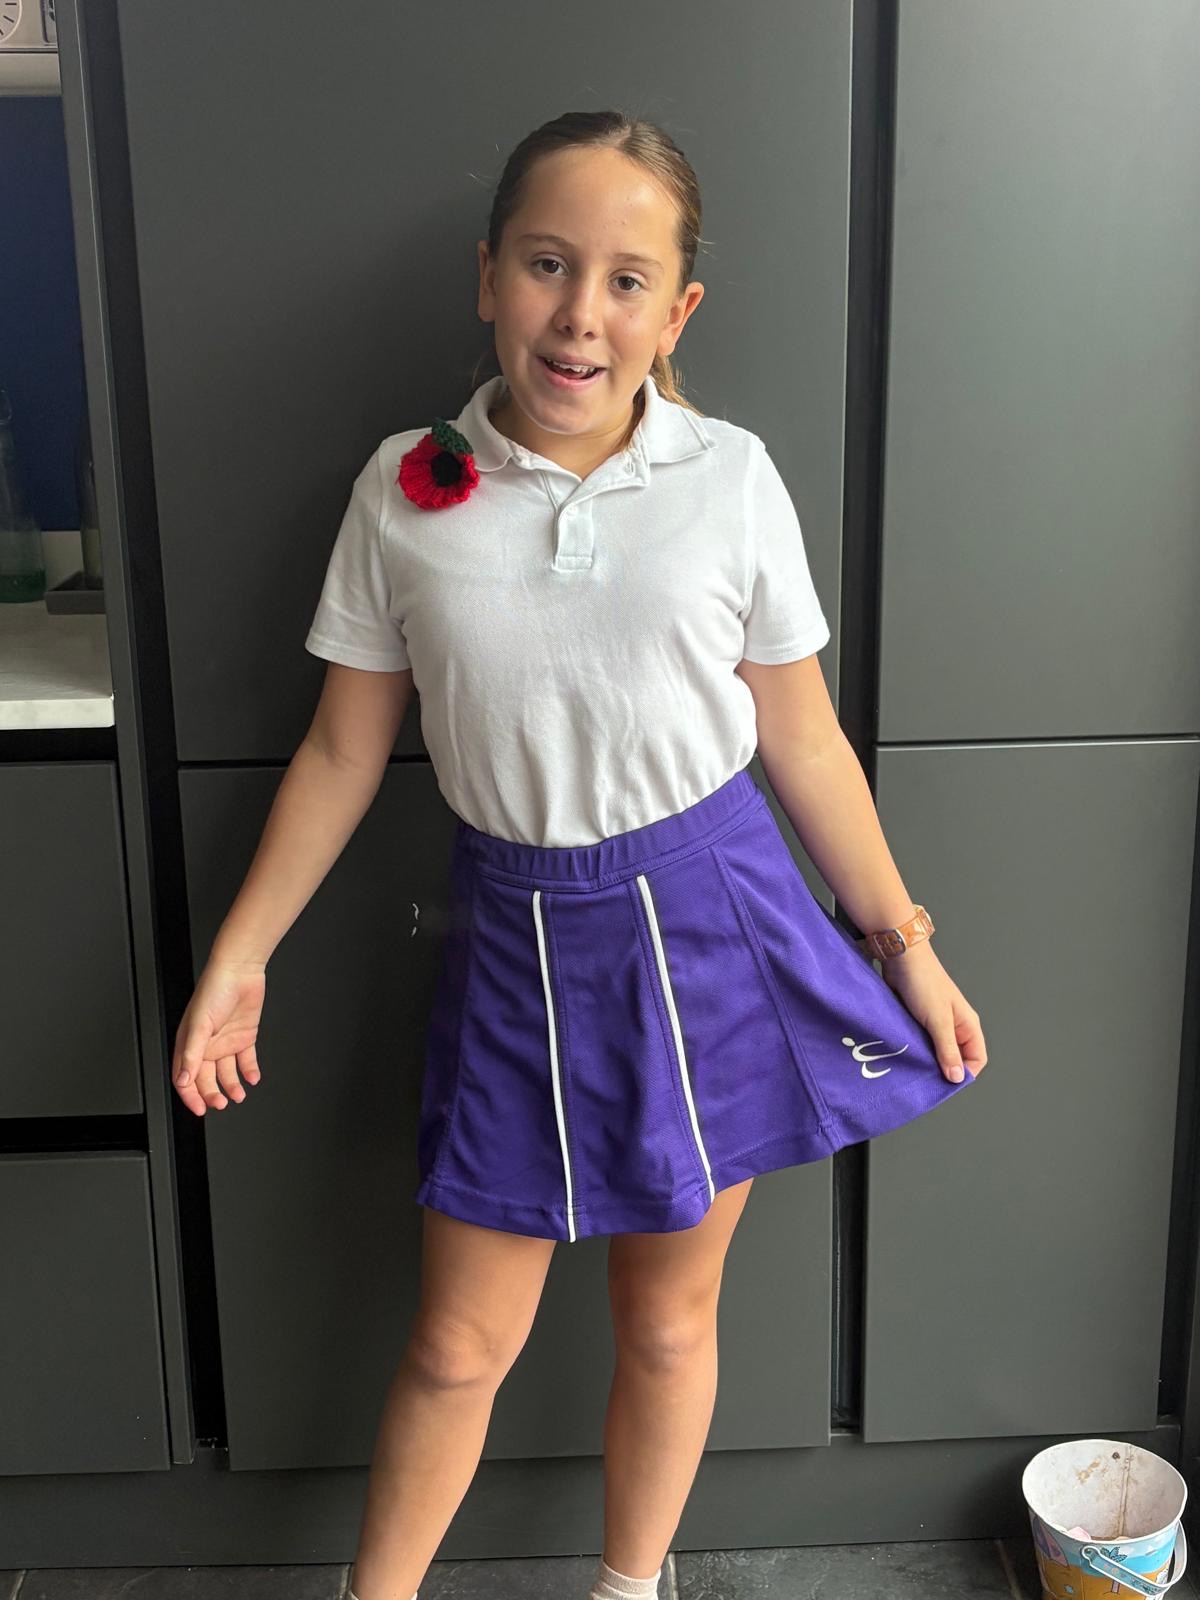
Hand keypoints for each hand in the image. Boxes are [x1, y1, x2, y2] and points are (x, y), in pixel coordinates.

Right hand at [171, 959, 266, 1116]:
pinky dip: (249, 1071)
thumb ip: (192, 1054)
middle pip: (206, 1078)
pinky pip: (246, 1060)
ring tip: (238, 1095)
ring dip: (232, 1086)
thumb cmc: (214, 990)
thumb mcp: (199, 1025)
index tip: (199, 1109)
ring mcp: (226, 1042)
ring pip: (226, 1072)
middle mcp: (207, 1045)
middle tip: (221, 1104)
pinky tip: (252, 1079)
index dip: (190, 1095)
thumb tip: (183, 1080)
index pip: (186, 1076)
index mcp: (189, 1043)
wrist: (240, 971)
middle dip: (212, 1093)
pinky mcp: (244, 1036)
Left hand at [877, 942, 986, 1083]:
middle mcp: (955, 1026)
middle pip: (956, 1057)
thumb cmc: (924, 984)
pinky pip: (920, 1041)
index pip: (976, 1059)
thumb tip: (957, 1078)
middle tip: (925, 1080)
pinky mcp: (918, 1020)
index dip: (965, 1073)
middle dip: (943, 1069)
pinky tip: (904, 1055)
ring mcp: (936, 1023)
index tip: (946, 1084)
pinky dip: (914, 1049)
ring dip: (926, 1060)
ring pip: (936, 1051)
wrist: (902, 958)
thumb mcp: (938, 1021)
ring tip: (913, 1069)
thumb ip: (947, 1050)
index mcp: (967, 1025)